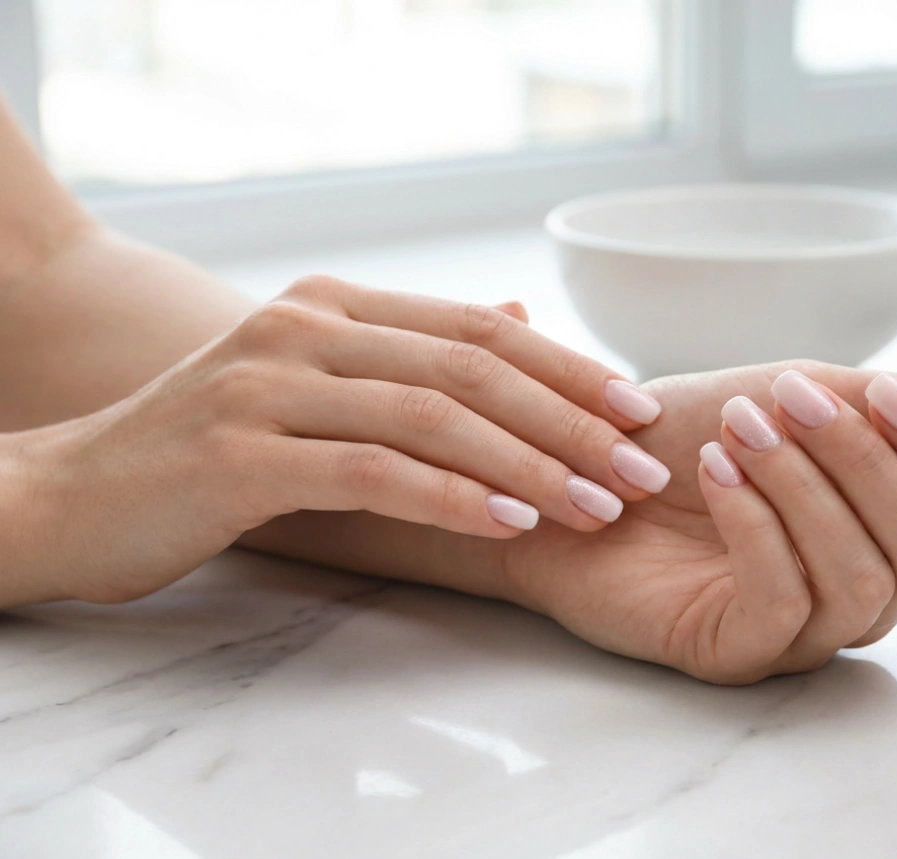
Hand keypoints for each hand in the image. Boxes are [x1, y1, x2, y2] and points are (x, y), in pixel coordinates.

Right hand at [1, 276, 671, 605]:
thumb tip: (516, 314)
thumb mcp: (316, 384)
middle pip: (472, 367)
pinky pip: (372, 471)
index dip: (568, 368)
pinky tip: (512, 522)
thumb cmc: (211, 447)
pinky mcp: (240, 455)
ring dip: (530, 464)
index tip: (638, 412)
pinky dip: (452, 496)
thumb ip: (412, 352)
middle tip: (639, 470)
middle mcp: (304, 328)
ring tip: (599, 505)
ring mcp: (268, 386)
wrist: (74, 493)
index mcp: (334, 306)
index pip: (479, 328)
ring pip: (432, 417)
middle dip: (570, 421)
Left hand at [499, 361, 896, 683]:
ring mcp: (803, 633)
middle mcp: (865, 595)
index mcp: (894, 535)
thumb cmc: (692, 435)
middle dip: (868, 463)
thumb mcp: (798, 398)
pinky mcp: (736, 653)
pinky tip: (717, 473)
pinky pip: (783, 605)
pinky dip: (757, 525)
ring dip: (805, 488)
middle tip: (791, 399)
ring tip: (741, 428)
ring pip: (861, 581)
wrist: (579, 474)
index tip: (885, 392)